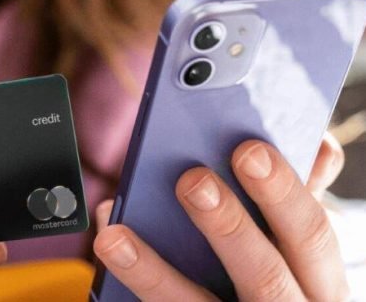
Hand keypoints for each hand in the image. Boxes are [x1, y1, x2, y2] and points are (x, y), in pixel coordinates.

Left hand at [93, 139, 348, 300]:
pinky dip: (135, 281)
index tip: (248, 149)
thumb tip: (315, 146)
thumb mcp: (294, 246)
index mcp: (318, 279)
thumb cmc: (274, 272)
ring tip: (114, 236)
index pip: (312, 235)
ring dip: (153, 270)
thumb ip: (293, 201)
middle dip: (229, 227)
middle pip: (265, 276)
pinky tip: (108, 252)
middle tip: (192, 181)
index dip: (283, 193)